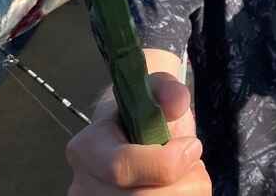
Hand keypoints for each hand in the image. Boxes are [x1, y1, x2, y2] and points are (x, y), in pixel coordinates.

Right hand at [67, 73, 209, 194]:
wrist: (136, 137)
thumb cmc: (146, 115)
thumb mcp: (156, 92)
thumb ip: (167, 90)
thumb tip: (177, 102)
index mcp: (87, 148)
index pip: (121, 167)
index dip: (166, 162)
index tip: (191, 146)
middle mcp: (84, 186)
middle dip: (181, 182)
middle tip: (191, 162)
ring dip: (185, 193)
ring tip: (182, 175)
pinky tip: (174, 189)